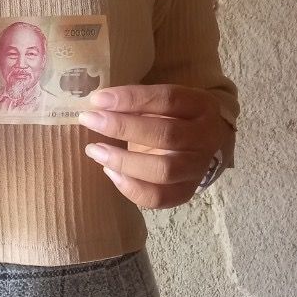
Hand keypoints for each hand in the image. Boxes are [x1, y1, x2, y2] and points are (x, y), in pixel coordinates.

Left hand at [76, 83, 231, 209]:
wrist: (199, 146)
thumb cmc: (172, 118)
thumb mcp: (162, 103)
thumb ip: (138, 101)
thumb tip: (98, 103)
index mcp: (201, 105)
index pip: (168, 99)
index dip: (132, 98)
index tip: (98, 99)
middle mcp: (206, 136)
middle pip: (166, 134)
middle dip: (122, 127)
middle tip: (90, 120)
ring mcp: (199, 167)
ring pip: (164, 170)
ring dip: (123, 161)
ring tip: (94, 150)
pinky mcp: (187, 192)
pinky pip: (159, 197)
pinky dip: (130, 187)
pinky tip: (110, 172)